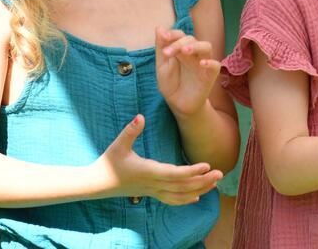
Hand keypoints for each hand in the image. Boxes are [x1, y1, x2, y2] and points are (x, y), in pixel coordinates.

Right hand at [93, 115, 222, 204]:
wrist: (96, 184)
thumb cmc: (107, 162)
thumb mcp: (118, 144)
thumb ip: (130, 131)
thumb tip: (140, 116)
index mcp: (148, 171)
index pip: (174, 174)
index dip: (192, 171)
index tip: (207, 165)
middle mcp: (152, 184)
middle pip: (182, 186)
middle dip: (202, 181)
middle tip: (221, 173)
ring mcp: (152, 191)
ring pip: (179, 195)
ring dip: (199, 190)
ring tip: (215, 183)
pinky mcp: (150, 193)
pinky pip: (171, 200)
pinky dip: (185, 200)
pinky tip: (197, 197)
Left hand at [155, 27, 219, 117]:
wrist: (178, 104)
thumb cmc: (171, 84)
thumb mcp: (162, 66)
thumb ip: (161, 48)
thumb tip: (159, 27)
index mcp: (182, 50)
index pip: (181, 35)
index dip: (173, 34)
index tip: (164, 37)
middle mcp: (194, 54)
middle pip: (192, 39)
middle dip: (179, 43)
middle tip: (167, 53)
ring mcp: (203, 63)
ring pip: (206, 46)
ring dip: (196, 46)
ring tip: (185, 50)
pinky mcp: (210, 75)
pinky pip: (215, 65)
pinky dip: (210, 62)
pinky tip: (202, 63)